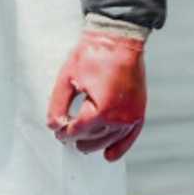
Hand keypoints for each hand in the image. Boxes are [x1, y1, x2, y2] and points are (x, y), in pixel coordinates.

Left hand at [46, 30, 146, 162]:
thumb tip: (54, 125)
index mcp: (101, 109)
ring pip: (111, 140)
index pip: (78, 130)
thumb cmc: (92, 54)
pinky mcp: (139, 110)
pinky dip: (120, 146)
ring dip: (96, 145)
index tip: (57, 131)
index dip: (64, 132)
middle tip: (67, 137)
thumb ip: (58, 104)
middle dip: (78, 139)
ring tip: (83, 146)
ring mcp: (132, 115)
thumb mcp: (67, 78)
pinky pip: (130, 135)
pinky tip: (110, 156)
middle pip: (94, 138)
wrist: (119, 38)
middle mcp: (120, 117)